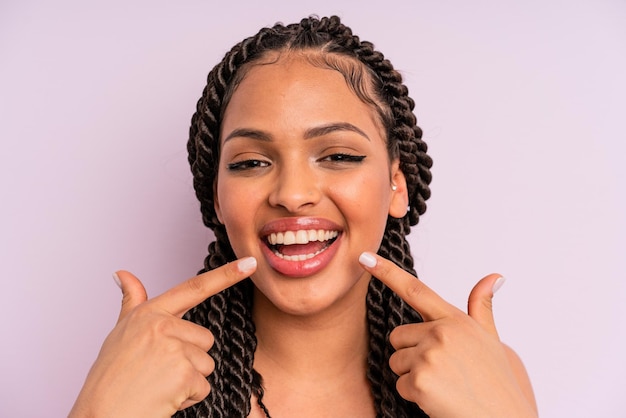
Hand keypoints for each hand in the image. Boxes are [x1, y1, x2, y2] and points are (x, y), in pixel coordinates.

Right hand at [69, 257, 256, 417]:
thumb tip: (123, 274)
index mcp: (149, 313)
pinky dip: (187, 398)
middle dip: (189, 360)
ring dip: (189, 381)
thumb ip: (131, 302)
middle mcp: (161, 326)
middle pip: (205, 339)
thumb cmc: (110, 379)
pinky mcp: (183, 372)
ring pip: (206, 364)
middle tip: (158, 373)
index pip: (194, 288)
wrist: (100, 416)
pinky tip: (163, 398)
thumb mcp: (120, 333)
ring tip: (158, 385)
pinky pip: (203, 386)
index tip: (250, 263)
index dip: (226, 274)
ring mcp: (173, 348)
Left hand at [358, 252, 536, 417]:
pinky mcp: (420, 380)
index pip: (415, 289)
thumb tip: (494, 277)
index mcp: (455, 319)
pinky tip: (439, 399)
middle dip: (411, 354)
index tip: (364, 258)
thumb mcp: (491, 339)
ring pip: (396, 361)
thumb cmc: (496, 382)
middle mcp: (441, 332)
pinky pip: (400, 384)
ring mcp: (430, 355)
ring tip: (443, 385)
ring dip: (413, 376)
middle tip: (442, 371)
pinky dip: (415, 396)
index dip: (386, 272)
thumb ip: (482, 308)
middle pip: (398, 336)